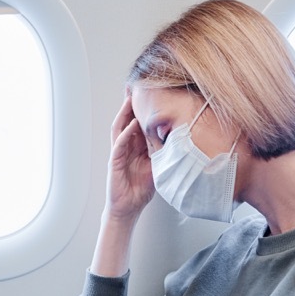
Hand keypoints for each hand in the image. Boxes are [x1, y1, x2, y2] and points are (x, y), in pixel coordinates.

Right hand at [105, 93, 155, 221]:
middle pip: (127, 120)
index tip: (150, 93)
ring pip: (120, 128)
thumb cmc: (140, 190)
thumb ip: (163, 153)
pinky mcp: (114, 162)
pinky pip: (119, 144)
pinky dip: (125, 134)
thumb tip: (180, 142)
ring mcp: (118, 153)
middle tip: (136, 86)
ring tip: (130, 99)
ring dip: (125, 113)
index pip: (138, 123)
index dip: (142, 109)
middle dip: (130, 103)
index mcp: (135, 147)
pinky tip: (131, 125)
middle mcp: (125, 146)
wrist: (128, 209)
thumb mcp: (157, 167)